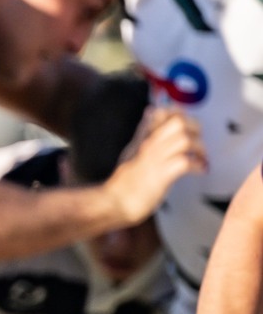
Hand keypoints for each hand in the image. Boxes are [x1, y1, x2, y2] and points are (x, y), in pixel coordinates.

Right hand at [104, 107, 204, 225]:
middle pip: (178, 122)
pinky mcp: (161, 175)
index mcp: (144, 138)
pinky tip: (199, 169)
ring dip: (199, 147)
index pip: (163, 113)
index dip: (179, 113)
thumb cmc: (124, 181)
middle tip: (197, 140)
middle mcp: (150, 145)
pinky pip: (185, 162)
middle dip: (195, 129)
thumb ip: (145, 131)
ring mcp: (155, 160)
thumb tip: (152, 111)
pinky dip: (198, 165)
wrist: (113, 202)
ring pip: (184, 139)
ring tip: (200, 156)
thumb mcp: (133, 149)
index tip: (188, 121)